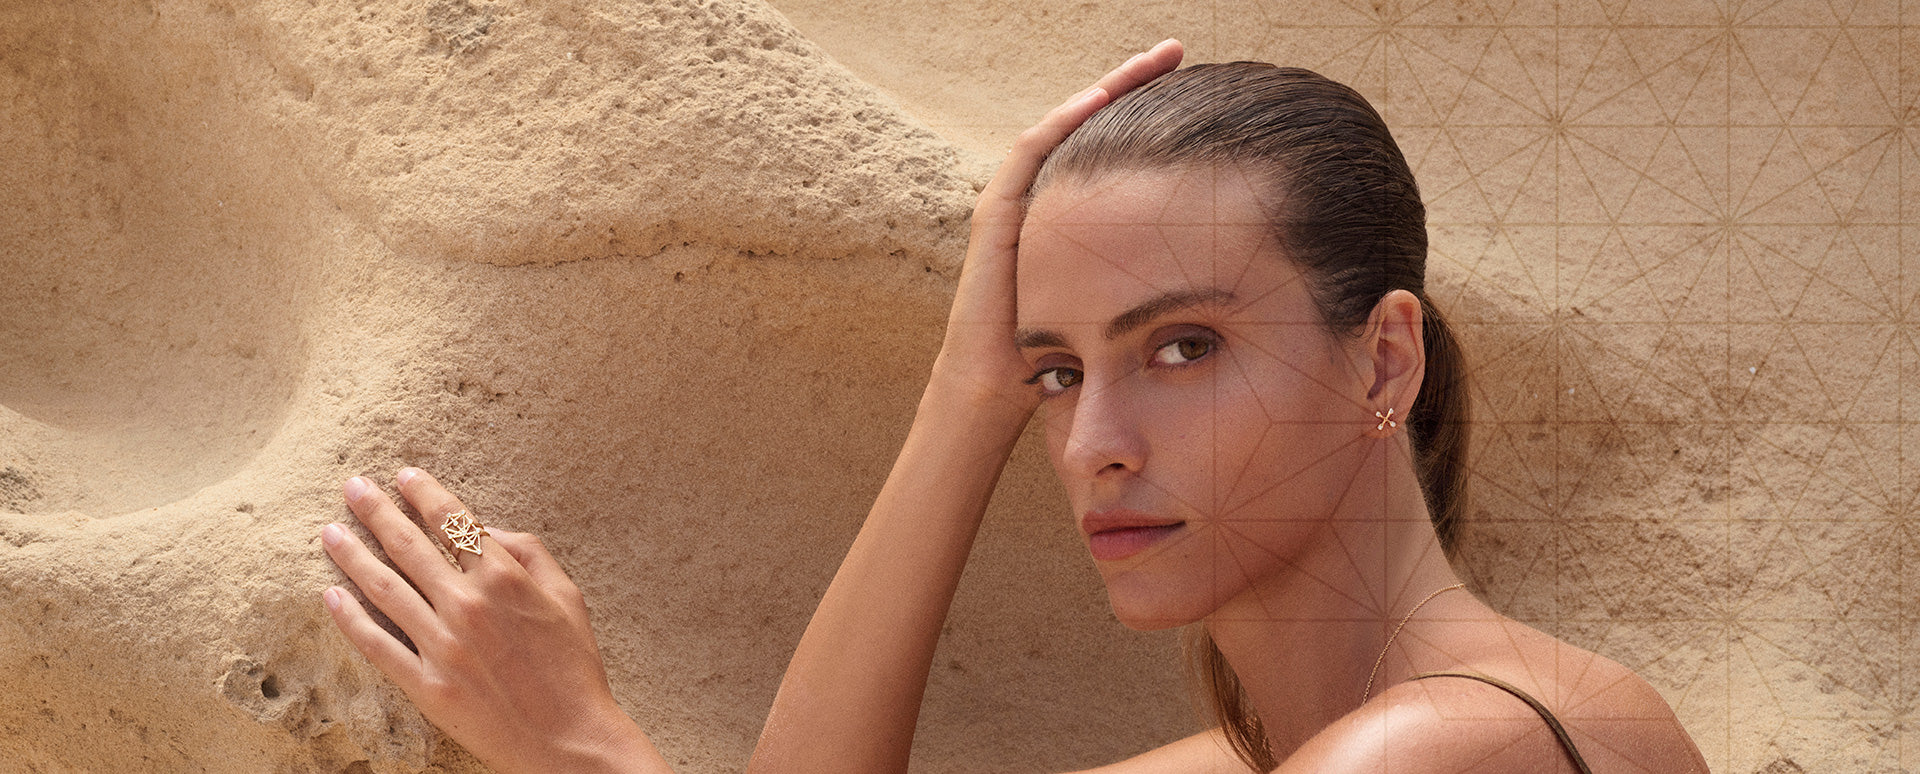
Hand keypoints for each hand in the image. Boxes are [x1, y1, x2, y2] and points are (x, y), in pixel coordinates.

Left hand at [320, 468, 666, 773]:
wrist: (569, 738)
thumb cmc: (574, 666)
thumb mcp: (568, 597)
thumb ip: (530, 554)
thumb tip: (488, 530)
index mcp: (504, 579)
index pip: (453, 521)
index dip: (424, 494)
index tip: (403, 476)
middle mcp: (467, 605)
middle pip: (409, 546)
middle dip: (376, 511)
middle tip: (352, 487)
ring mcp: (442, 646)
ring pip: (384, 589)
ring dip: (352, 555)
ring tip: (330, 532)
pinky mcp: (426, 685)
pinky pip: (377, 645)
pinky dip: (350, 618)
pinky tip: (331, 595)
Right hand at [928, 38, 1184, 411]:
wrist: (997, 386)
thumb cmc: (1059, 354)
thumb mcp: (1118, 299)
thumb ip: (1148, 272)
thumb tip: (1214, 265)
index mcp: (1071, 214)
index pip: (1112, 146)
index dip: (1148, 113)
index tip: (1195, 89)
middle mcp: (1042, 198)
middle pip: (1089, 124)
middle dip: (1131, 84)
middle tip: (1174, 52)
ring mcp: (1016, 202)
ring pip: (1061, 126)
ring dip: (1103, 90)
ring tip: (1147, 61)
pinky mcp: (996, 215)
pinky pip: (1029, 154)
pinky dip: (1063, 123)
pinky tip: (1098, 100)